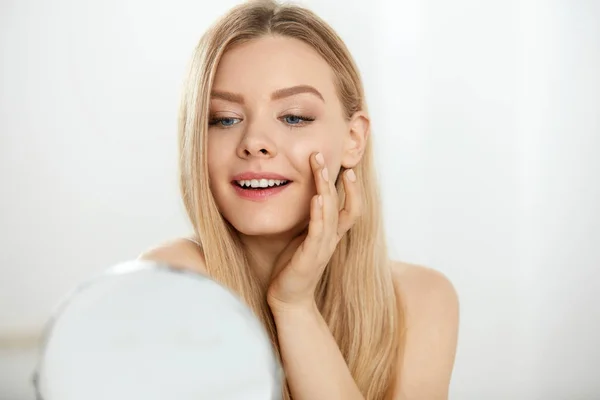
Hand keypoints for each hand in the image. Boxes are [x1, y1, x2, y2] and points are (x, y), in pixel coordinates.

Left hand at [267, 152, 361, 311]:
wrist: (288, 299)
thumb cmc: (292, 266)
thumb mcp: (303, 239)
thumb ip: (309, 221)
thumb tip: (305, 197)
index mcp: (332, 235)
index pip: (351, 208)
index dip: (352, 189)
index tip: (347, 168)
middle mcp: (332, 240)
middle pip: (344, 205)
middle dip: (337, 180)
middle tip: (323, 156)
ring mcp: (323, 248)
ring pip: (331, 214)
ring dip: (325, 189)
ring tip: (320, 169)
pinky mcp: (310, 257)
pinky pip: (318, 232)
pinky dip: (318, 214)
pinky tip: (315, 198)